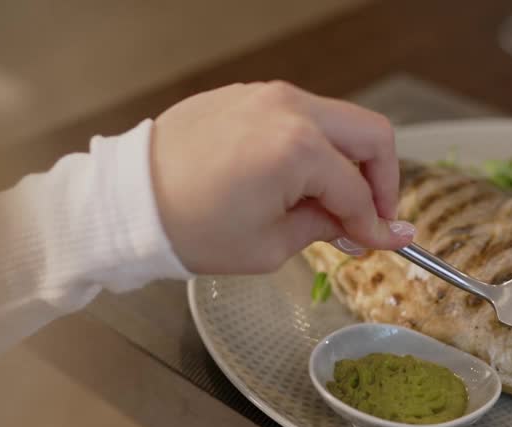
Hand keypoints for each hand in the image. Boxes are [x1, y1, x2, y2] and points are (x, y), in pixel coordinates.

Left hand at [151, 81, 410, 274]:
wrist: (129, 203)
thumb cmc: (191, 228)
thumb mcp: (270, 245)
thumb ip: (329, 229)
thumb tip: (374, 231)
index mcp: (299, 149)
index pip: (359, 191)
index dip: (376, 224)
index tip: (382, 244)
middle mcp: (289, 110)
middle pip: (370, 134)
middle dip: (381, 179)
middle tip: (372, 216)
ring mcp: (267, 96)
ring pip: (338, 121)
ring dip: (347, 159)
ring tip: (330, 202)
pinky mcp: (247, 96)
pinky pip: (300, 116)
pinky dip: (313, 146)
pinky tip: (296, 180)